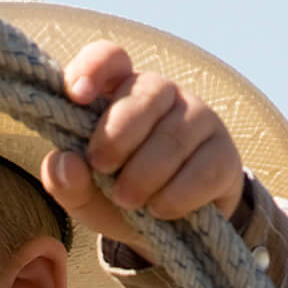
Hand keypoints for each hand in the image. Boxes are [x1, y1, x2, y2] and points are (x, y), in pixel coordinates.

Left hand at [40, 40, 244, 255]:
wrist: (166, 230)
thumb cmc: (117, 197)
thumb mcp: (82, 195)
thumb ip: (64, 180)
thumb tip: (63, 161)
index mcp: (119, 93)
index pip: (110, 58)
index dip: (93, 68)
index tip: (78, 96)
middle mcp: (162, 95)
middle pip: (146, 93)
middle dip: (117, 136)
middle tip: (102, 168)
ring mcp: (199, 119)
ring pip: (174, 137)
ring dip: (143, 176)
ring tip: (127, 200)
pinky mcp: (224, 153)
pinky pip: (202, 171)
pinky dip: (175, 197)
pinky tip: (160, 209)